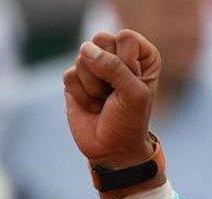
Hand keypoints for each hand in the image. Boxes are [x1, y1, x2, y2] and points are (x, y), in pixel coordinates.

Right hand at [63, 31, 158, 168]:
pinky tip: (92, 105)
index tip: (133, 83)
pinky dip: (81, 95)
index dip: (126, 62)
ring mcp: (94, 66)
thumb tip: (85, 49)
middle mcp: (117, 55)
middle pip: (100, 40)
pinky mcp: (75, 79)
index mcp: (141, 55)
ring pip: (82, 58)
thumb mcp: (134, 94)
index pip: (126, 37)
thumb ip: (115, 67)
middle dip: (107, 72)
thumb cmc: (131, 120)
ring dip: (94, 87)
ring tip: (105, 100)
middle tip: (116, 92)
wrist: (113, 147)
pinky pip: (70, 75)